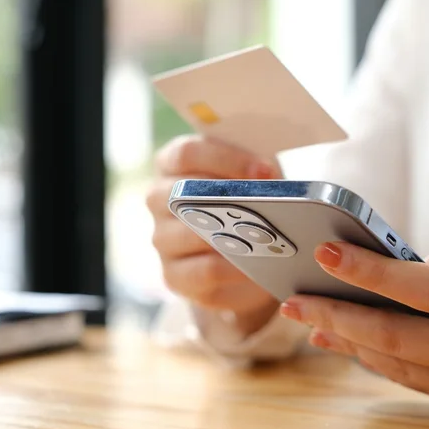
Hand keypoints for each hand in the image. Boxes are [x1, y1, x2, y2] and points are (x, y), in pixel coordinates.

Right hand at [146, 134, 281, 334]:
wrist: (240, 256)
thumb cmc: (244, 204)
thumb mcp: (249, 180)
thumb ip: (253, 172)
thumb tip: (268, 177)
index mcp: (173, 164)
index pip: (187, 153)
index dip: (225, 159)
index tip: (263, 171)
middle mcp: (159, 199)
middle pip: (181, 191)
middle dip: (228, 197)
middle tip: (268, 204)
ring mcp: (162, 238)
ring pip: (188, 234)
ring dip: (230, 235)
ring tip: (265, 238)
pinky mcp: (174, 274)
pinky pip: (202, 271)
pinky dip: (233, 268)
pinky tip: (257, 265)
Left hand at [278, 228, 428, 418]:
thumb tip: (404, 272)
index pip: (422, 292)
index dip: (368, 273)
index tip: (325, 253)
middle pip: (398, 341)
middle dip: (339, 317)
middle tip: (294, 297)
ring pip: (403, 368)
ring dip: (353, 344)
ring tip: (313, 320)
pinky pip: (425, 383)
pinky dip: (389, 362)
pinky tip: (360, 344)